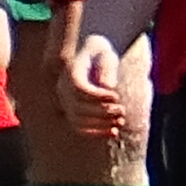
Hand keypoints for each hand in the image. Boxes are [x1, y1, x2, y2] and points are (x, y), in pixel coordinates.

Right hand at [59, 29, 153, 151]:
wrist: (90, 54)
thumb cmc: (101, 52)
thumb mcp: (107, 55)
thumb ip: (107, 69)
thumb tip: (108, 87)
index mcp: (70, 72)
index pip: (78, 89)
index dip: (96, 96)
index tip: (116, 95)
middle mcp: (63, 89)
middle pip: (77, 108)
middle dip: (101, 112)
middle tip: (122, 110)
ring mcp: (65, 102)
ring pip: (77, 121)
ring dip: (100, 125)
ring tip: (121, 121)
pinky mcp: (72, 111)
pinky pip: (79, 127)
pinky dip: (96, 132)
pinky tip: (114, 133)